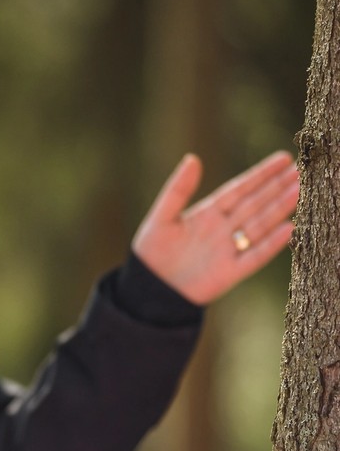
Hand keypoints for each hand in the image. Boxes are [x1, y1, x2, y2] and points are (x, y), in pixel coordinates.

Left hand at [132, 151, 299, 305]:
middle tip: (302, 170)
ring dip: (279, 209)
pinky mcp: (229, 273)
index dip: (261, 175)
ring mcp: (228, 250)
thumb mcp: (161, 219)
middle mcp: (222, 229)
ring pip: (259, 226)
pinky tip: (289, 229)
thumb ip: (177, 191)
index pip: (239, 190)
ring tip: (300, 191)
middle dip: (277, 187)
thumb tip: (192, 159)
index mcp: (207, 214)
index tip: (284, 159)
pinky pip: (254, 256)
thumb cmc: (150, 254)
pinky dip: (271, 244)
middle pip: (255, 204)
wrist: (147, 292)